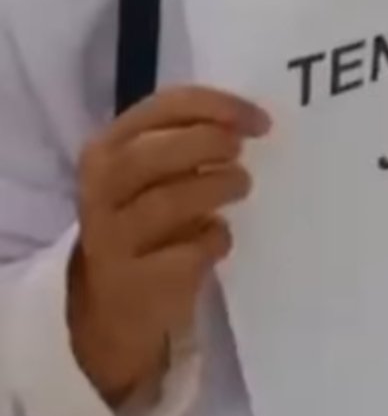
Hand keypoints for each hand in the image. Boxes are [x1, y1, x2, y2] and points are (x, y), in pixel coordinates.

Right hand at [69, 87, 269, 406]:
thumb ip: (189, 142)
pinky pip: (186, 254)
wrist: (116, 309)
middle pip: (154, 153)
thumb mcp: (155, 174)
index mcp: (107, 148)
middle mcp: (100, 190)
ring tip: (239, 186)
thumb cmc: (148, 223)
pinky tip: (219, 239)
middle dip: (207, 144)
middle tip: (241, 152)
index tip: (259, 120)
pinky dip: (214, 240)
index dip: (217, 106)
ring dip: (216, 188)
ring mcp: (111, 240)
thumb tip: (249, 122)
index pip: (163, 108)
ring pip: (167, 202)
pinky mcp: (134, 285)